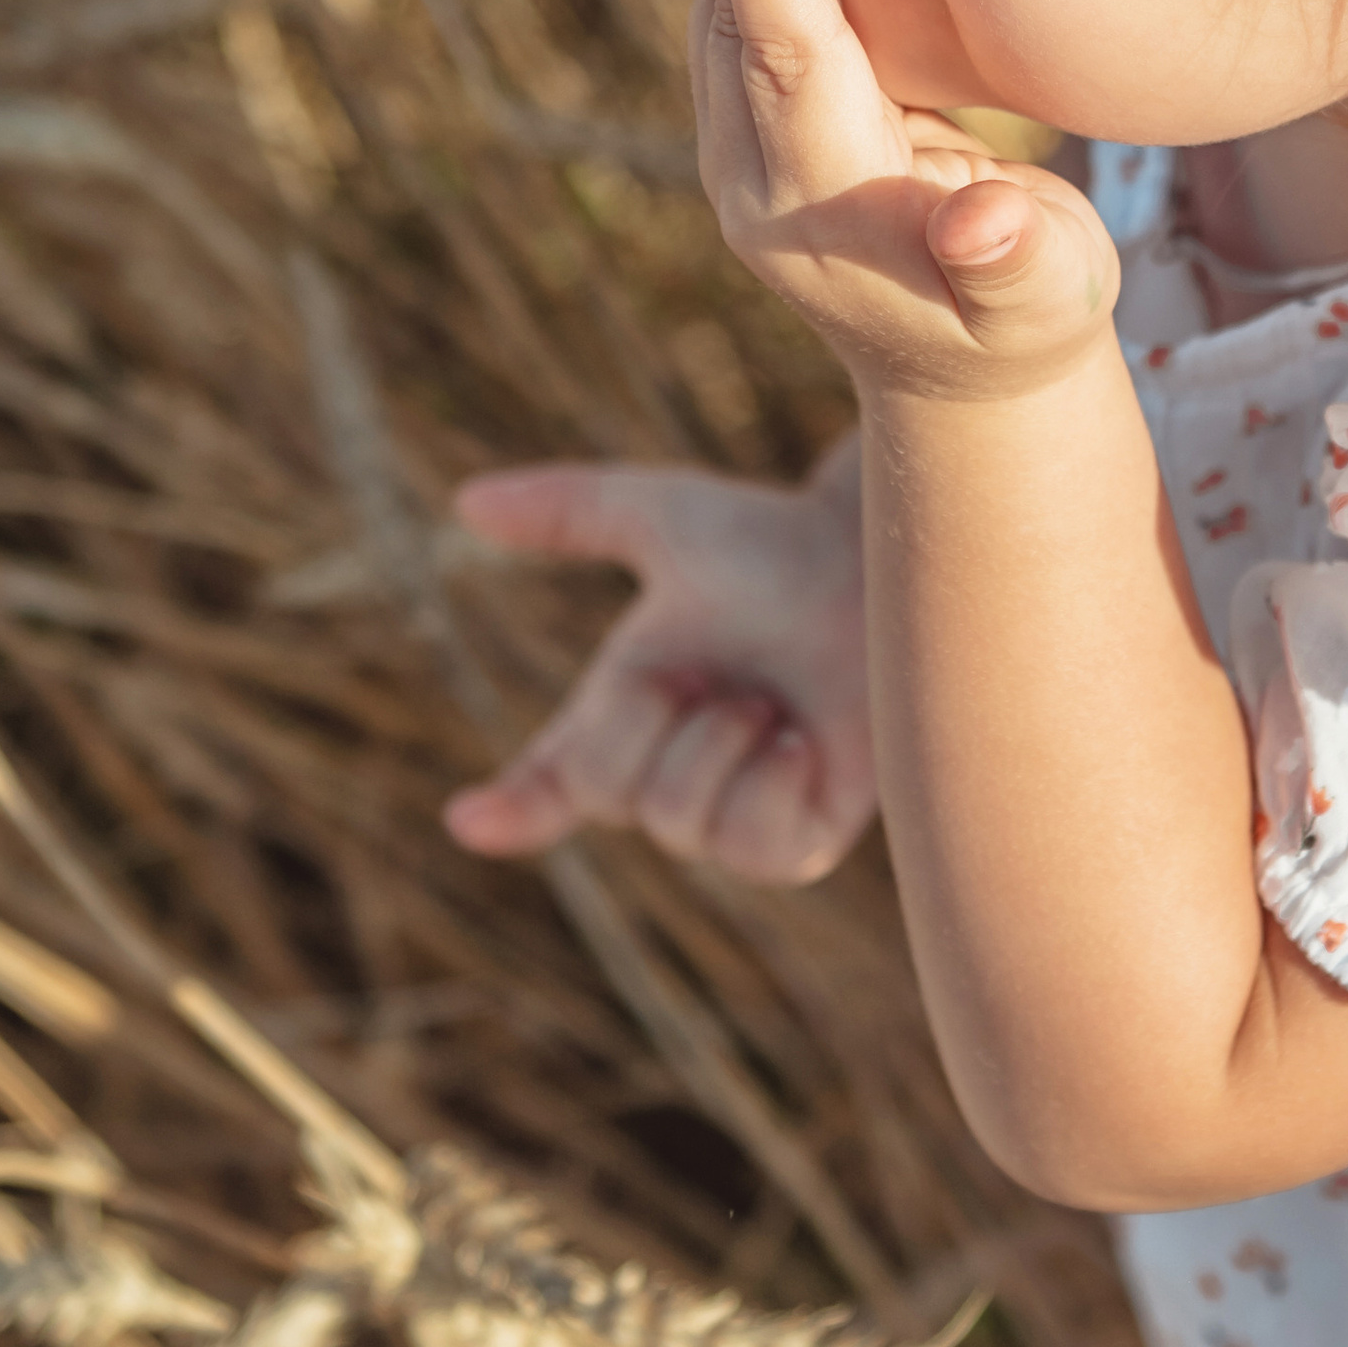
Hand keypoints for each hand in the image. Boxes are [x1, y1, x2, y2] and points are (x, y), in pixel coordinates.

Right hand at [443, 457, 875, 885]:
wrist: (880, 563)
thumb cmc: (778, 541)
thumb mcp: (662, 517)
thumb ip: (566, 511)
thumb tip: (467, 501)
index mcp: (632, 708)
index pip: (557, 777)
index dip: (513, 806)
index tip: (468, 818)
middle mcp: (675, 770)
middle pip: (606, 785)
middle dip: (647, 712)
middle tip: (713, 668)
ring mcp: (736, 818)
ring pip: (675, 817)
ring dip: (719, 737)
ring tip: (770, 697)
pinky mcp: (797, 845)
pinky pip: (748, 840)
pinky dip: (771, 776)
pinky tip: (803, 740)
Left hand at [692, 0, 1118, 403]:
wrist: (967, 367)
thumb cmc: (1028, 320)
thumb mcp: (1045, 299)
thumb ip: (1013, 261)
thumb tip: (982, 222)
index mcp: (821, 208)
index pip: (785, 65)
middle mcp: (753, 176)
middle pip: (739, 17)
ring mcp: (742, 148)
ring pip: (732, 4)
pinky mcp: (759, 116)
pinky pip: (752, 6)